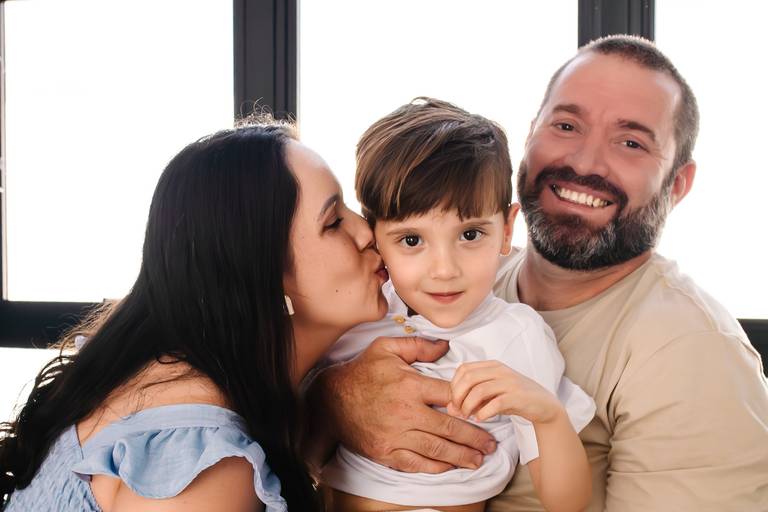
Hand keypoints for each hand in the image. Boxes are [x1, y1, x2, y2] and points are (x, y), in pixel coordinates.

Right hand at [315, 336, 496, 472]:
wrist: (330, 400)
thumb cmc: (361, 372)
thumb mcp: (386, 348)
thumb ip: (418, 346)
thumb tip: (446, 346)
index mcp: (409, 385)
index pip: (449, 396)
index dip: (469, 404)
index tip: (484, 410)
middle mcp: (405, 412)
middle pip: (449, 428)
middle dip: (474, 437)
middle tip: (491, 443)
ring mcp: (395, 435)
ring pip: (436, 449)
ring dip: (461, 456)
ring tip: (479, 459)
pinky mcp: (386, 452)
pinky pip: (416, 463)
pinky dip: (436, 467)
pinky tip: (451, 467)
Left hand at [449, 360, 562, 423]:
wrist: (544, 405)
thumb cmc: (514, 399)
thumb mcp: (491, 395)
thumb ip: (471, 398)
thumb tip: (450, 408)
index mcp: (492, 365)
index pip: (463, 369)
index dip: (454, 385)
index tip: (454, 401)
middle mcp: (500, 370)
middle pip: (468, 378)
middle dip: (458, 396)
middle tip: (458, 411)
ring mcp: (510, 382)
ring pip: (479, 390)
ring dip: (468, 406)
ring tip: (468, 416)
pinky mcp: (518, 396)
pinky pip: (495, 403)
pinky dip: (483, 413)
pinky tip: (481, 419)